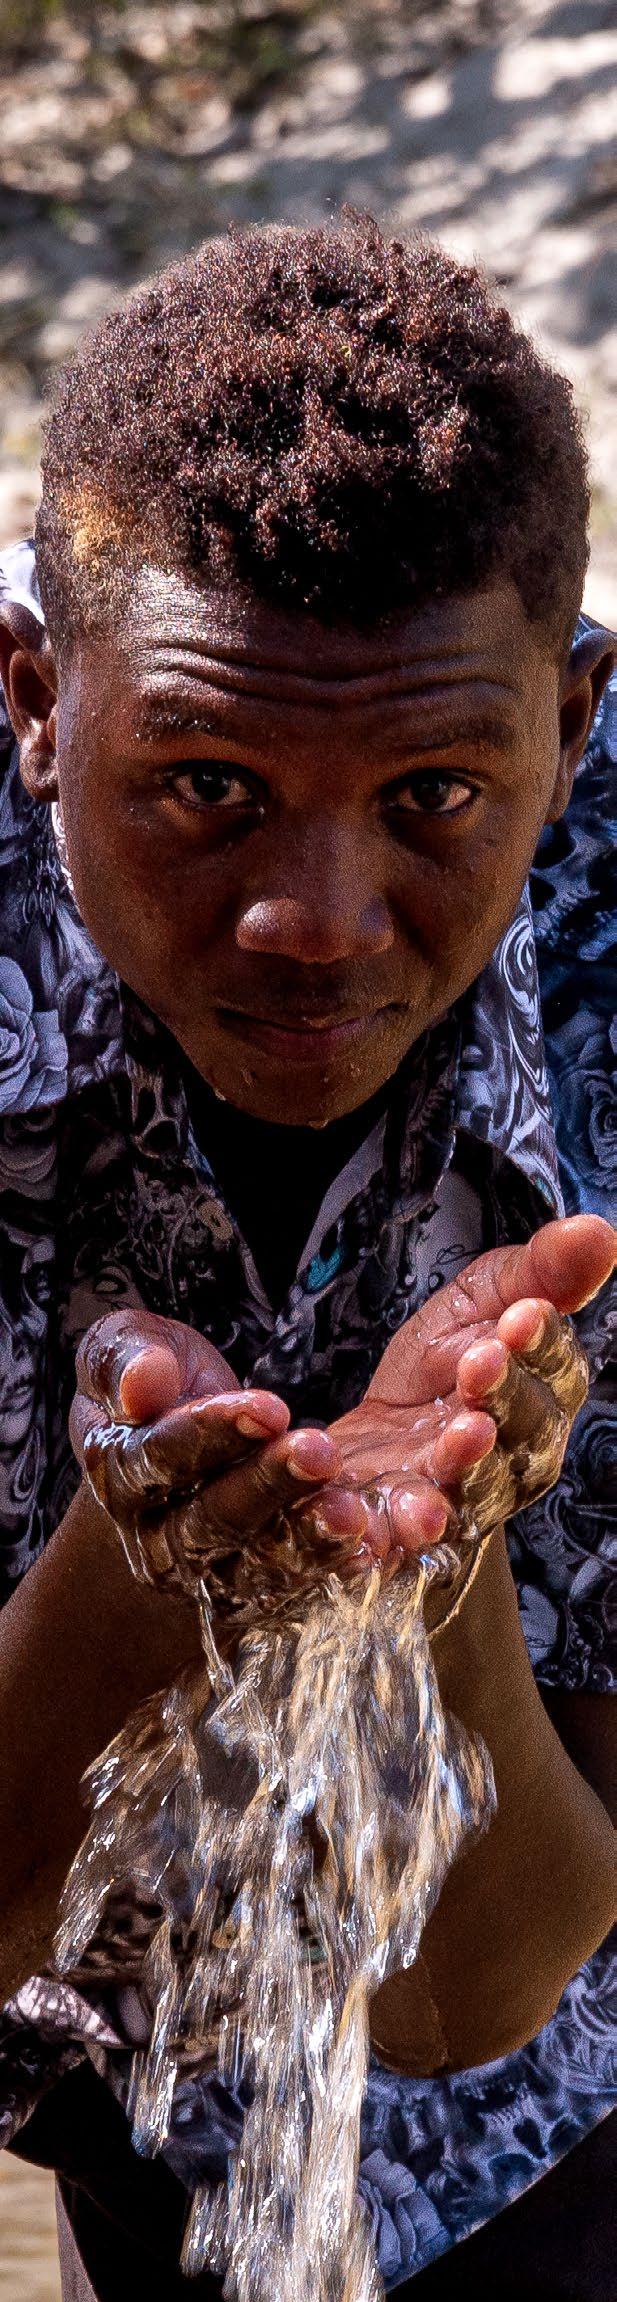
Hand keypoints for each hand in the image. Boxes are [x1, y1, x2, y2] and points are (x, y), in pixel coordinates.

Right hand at [71, 1308, 343, 1590]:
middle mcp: (158, 1535)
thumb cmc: (156, 1379)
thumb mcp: (126, 1346)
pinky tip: (372, 1545)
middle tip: (319, 1454)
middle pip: (212, 1519)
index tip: (269, 1408)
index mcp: (120, 1473)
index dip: (211, 1434)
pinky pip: (297, 1585)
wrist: (181, 1434)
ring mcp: (209, 1569)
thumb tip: (140, 1385)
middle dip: (268, 1486)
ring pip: (257, 1565)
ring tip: (352, 1511)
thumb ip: (124, 1359)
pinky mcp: (257, 1586)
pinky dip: (334, 1566)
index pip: (160, 1459)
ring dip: (308, 1538)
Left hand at [300, 1214, 615, 1569]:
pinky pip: (409, 1536)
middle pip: (525, 1431)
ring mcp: (466, 1501)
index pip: (556, 1370)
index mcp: (542, 1392)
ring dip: (470, 1463)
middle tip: (482, 1361)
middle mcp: (518, 1456)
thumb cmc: (440, 1369)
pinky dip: (401, 1525)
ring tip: (460, 1433)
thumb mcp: (479, 1302)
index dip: (542, 1346)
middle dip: (506, 1395)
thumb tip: (599, 1230)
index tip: (522, 1315)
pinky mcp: (407, 1535)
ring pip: (479, 1488)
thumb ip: (535, 1272)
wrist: (373, 1450)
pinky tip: (386, 1508)